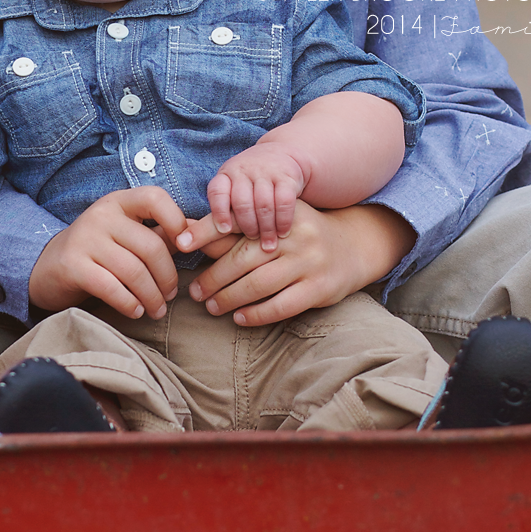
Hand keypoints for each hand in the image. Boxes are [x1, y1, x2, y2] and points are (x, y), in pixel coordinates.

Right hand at [29, 186, 187, 319]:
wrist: (46, 268)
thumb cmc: (97, 252)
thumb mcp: (126, 235)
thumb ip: (159, 233)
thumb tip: (199, 232)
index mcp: (119, 202)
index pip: (155, 198)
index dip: (177, 221)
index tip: (185, 249)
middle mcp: (101, 215)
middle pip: (151, 247)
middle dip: (167, 278)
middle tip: (170, 296)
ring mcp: (85, 239)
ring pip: (134, 272)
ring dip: (152, 297)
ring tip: (157, 309)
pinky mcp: (72, 266)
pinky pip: (112, 288)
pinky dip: (130, 304)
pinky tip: (136, 311)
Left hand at [184, 200, 415, 326]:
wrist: (352, 246)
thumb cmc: (299, 235)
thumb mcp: (273, 221)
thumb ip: (237, 228)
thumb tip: (187, 232)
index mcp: (277, 213)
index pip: (235, 223)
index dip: (204, 233)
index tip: (179, 245)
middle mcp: (293, 235)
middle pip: (242, 259)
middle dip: (213, 278)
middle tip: (194, 291)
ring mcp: (308, 262)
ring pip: (258, 285)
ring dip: (229, 299)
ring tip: (212, 307)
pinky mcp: (319, 288)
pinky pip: (281, 305)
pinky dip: (256, 314)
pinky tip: (239, 318)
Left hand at [204, 136, 307, 250]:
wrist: (283, 155)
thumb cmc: (250, 182)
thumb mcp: (232, 188)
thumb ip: (217, 212)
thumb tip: (183, 243)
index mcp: (226, 174)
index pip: (218, 191)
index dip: (219, 211)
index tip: (223, 230)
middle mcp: (244, 170)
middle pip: (242, 202)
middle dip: (246, 226)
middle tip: (251, 241)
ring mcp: (266, 172)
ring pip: (263, 204)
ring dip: (266, 228)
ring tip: (268, 245)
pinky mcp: (287, 176)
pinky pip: (284, 201)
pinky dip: (283, 220)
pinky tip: (283, 232)